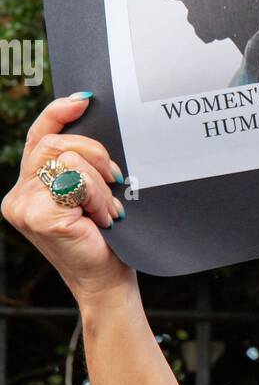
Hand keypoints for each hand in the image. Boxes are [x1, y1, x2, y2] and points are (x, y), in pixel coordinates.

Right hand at [1, 94, 136, 305]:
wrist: (107, 282)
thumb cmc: (104, 238)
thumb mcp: (90, 193)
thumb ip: (80, 164)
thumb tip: (92, 120)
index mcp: (28, 186)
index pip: (38, 137)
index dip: (58, 113)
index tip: (84, 102)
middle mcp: (18, 195)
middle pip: (56, 143)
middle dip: (95, 154)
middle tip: (115, 178)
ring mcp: (24, 206)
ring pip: (70, 162)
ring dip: (100, 184)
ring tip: (109, 210)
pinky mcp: (37, 216)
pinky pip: (76, 182)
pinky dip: (98, 197)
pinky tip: (105, 218)